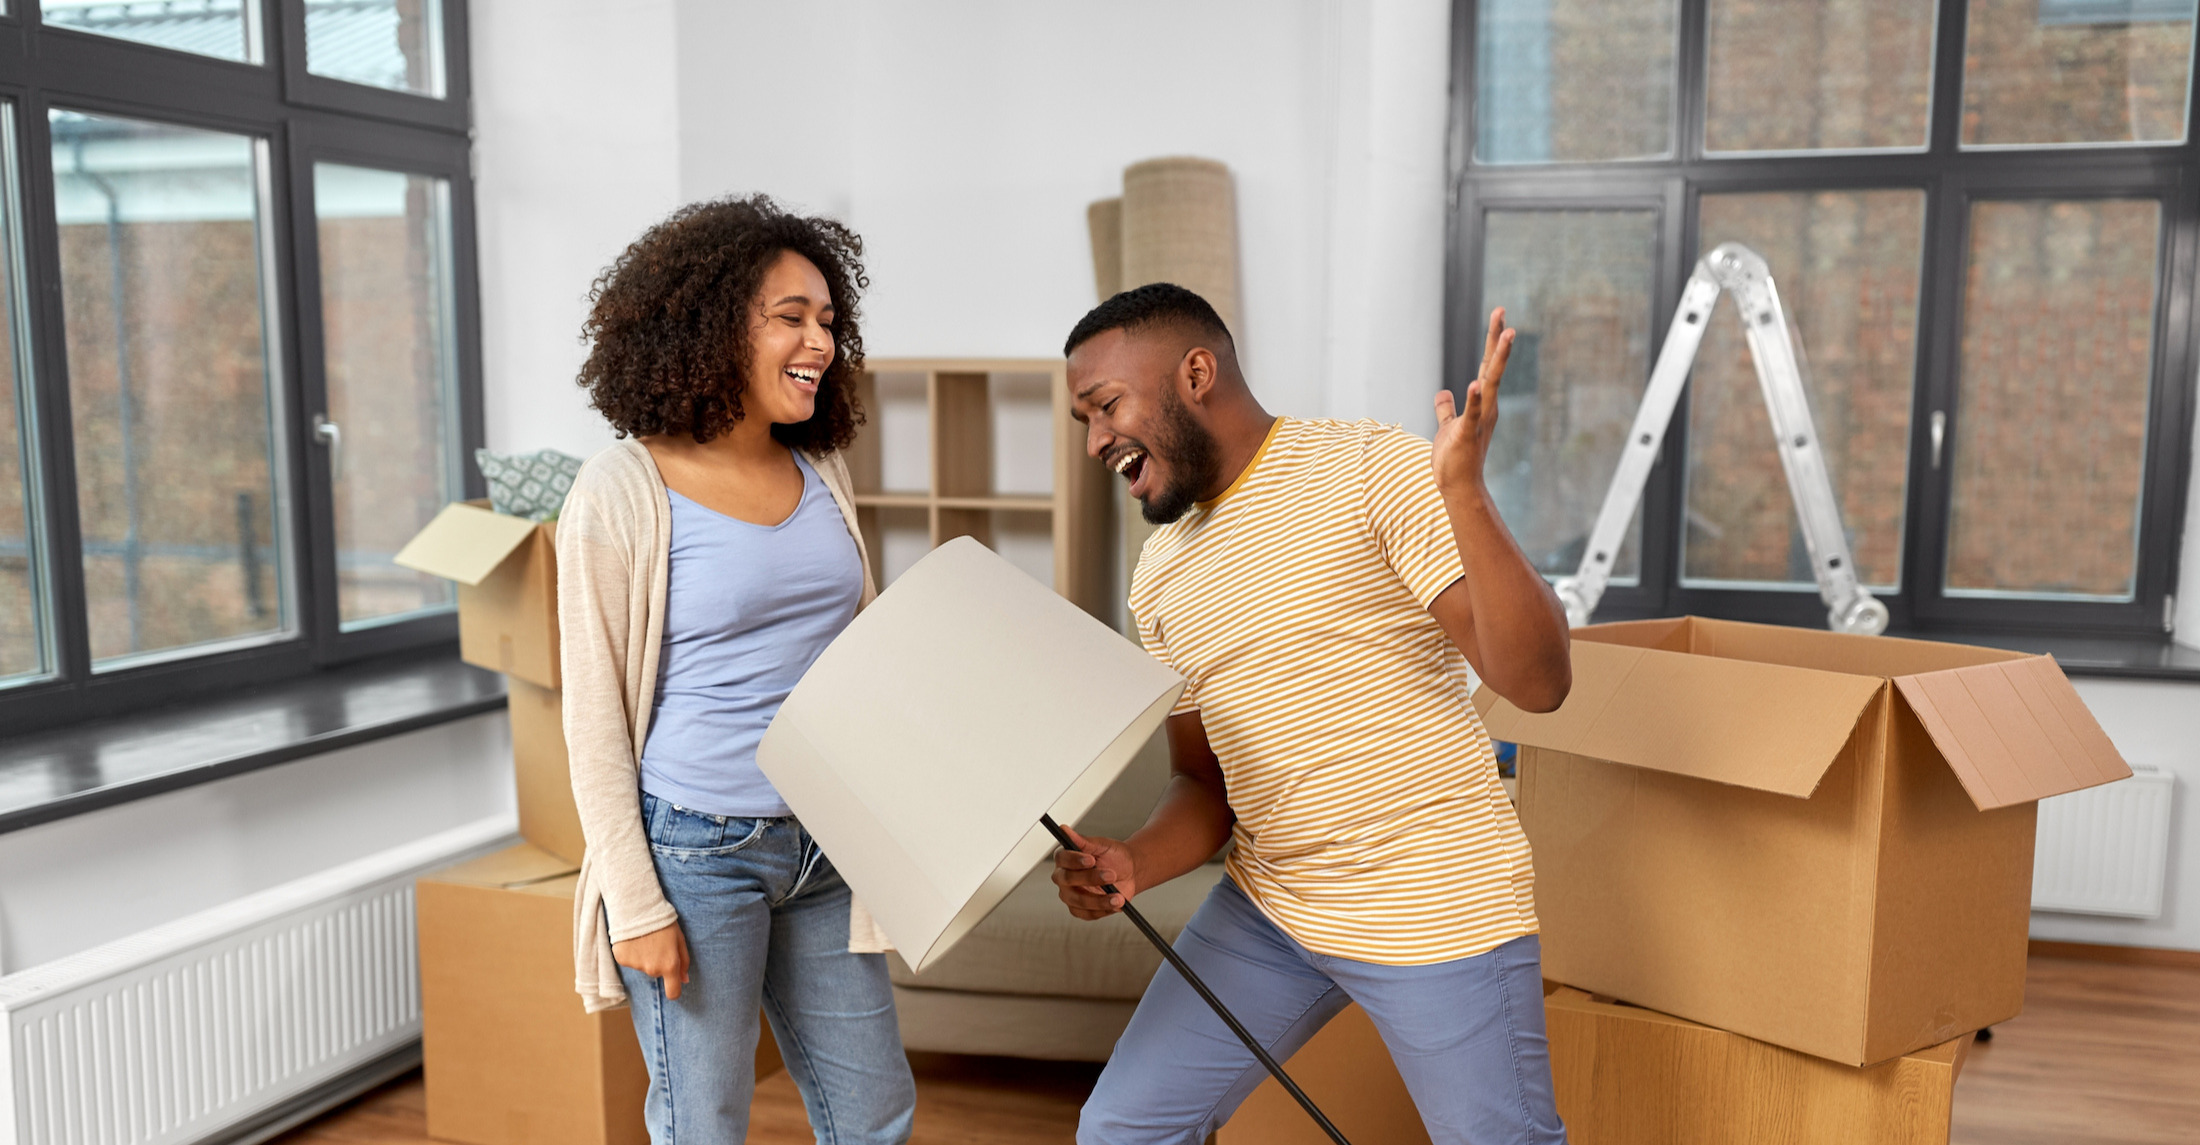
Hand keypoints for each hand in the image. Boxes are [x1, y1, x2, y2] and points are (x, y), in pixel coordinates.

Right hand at [612, 920, 690, 999]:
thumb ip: (684, 961)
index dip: (674, 990)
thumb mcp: (679, 939)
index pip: (672, 992)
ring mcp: (636, 965)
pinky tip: (633, 939)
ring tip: (644, 938)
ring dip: (644, 956)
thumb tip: (684, 980)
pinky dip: (631, 952)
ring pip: (642, 966)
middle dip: (658, 961)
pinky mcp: (622, 959)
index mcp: (669, 965)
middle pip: (657, 973)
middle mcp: (652, 969)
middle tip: (656, 943)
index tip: (673, 985)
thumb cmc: (663, 922)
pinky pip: (629, 960)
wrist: (638, 908)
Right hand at [1051, 823, 1140, 920]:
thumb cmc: (1114, 856)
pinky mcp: (1080, 909)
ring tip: (1118, 897)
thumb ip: (1084, 841)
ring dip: (1099, 900)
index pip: (1062, 858)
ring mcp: (1070, 895)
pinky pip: (1087, 914)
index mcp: (1066, 858)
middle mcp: (1063, 877)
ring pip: (1078, 901)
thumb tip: (1064, 829)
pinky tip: (1116, 904)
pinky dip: (1103, 910)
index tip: (1091, 859)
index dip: (1075, 860)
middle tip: (1111, 875)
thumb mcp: (1103, 846)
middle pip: (1067, 880)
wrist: (1130, 872)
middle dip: (1090, 879)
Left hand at [1434, 308, 1515, 493]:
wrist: (1458, 487)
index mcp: (1482, 402)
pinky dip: (1474, 399)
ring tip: (1506, 335)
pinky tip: (1475, 383)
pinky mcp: (1467, 434)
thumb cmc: (1455, 457)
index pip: (1488, 366)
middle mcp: (1487, 407)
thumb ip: (1445, 409)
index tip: (1499, 315)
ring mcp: (1479, 419)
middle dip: (1497, 340)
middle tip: (1502, 312)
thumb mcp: (1448, 427)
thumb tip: (1443, 392)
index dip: (1492, 341)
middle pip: (1493, 367)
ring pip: (1491, 384)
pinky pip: (1472, 413)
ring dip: (1498, 360)